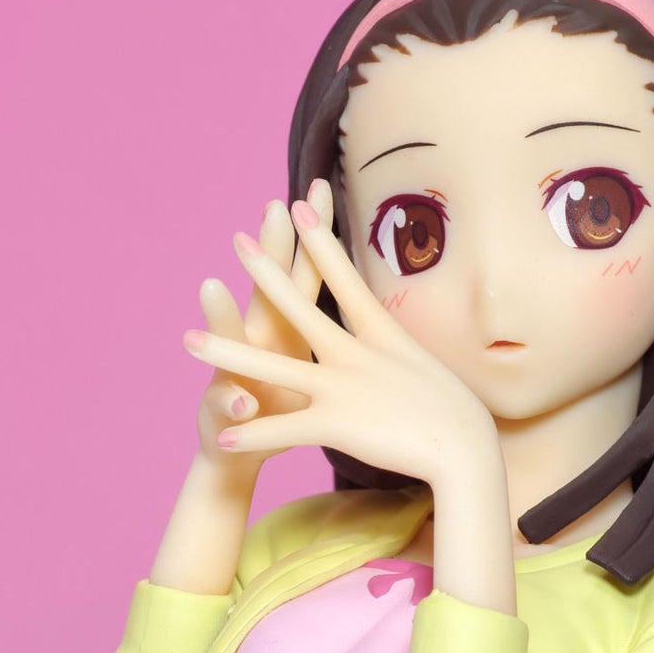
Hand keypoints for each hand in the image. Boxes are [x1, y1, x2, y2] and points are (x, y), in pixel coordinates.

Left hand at [182, 198, 498, 491]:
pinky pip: (283, 429)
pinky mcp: (336, 425)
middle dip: (265, 272)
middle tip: (236, 239)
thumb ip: (399, 355)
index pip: (344, 277)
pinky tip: (223, 435)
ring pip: (270, 366)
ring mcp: (342, 388)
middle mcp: (354, 354)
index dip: (318, 240)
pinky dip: (252, 434)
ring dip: (226, 353)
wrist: (467, 450)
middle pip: (298, 307)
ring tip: (186, 340)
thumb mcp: (424, 369)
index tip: (299, 202)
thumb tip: (398, 346)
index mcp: (379, 336)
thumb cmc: (456, 415)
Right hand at [193, 183, 333, 470]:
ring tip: (211, 285)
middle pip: (266, 290)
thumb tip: (355, 301)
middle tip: (272, 211)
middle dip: (269, 251)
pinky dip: (235, 403)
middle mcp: (260, 342)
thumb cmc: (283, 408)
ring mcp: (236, 371)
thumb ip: (329, 335)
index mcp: (289, 331)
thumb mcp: (313, 372)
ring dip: (221, 314)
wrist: (239, 453)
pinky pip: (229, 405)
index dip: (313, 236)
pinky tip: (239, 400)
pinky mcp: (223, 411)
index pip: (305, 276)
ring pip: (231, 339)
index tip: (320, 187)